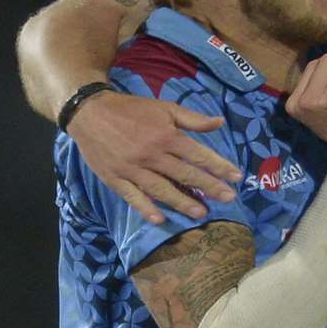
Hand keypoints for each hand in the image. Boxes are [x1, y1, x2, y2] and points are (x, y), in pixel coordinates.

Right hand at [70, 90, 240, 224]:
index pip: (198, 154)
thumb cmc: (131, 109)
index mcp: (166, 136)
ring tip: (201, 213)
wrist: (90, 112)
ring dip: (182, 202)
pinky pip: (133, 196)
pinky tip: (159, 219)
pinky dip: (146, 208)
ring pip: (162, 189)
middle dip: (209, 187)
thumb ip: (192, 118)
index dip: (218, 166)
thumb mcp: (164, 108)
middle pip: (185, 174)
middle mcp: (152, 154)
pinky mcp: (116, 179)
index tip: (236, 177)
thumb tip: (220, 122)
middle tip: (228, 199)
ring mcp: (133, 169)